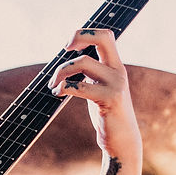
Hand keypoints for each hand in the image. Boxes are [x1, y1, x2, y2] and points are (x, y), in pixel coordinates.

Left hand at [47, 28, 140, 161]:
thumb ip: (91, 72)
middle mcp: (118, 71)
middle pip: (103, 37)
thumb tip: (68, 59)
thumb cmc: (106, 113)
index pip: (106, 35)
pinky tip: (57, 93)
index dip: (86, 33)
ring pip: (82, 62)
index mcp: (115, 65)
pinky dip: (64, 87)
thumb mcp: (100, 87)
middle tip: (64, 49)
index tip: (69, 46)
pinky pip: (80, 86)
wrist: (122, 141)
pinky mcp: (110, 99)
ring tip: (53, 85)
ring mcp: (116, 84)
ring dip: (60, 71)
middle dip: (79, 36)